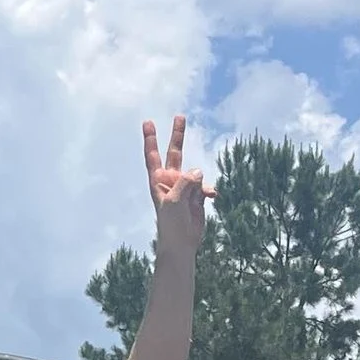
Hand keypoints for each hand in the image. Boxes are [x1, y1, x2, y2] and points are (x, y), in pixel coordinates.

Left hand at [144, 116, 208, 253]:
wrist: (182, 243)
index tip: (148, 122)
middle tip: (180, 116)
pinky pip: (205, 186)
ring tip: (194, 200)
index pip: (153, 156)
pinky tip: (211, 197)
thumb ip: (185, 182)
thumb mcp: (175, 201)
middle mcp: (171, 181)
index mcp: (158, 181)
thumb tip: (198, 170)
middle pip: (175, 153)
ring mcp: (184, 187)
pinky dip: (208, 190)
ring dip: (199, 184)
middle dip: (178, 135)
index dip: (150, 140)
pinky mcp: (196, 195)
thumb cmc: (171, 224)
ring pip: (196, 174)